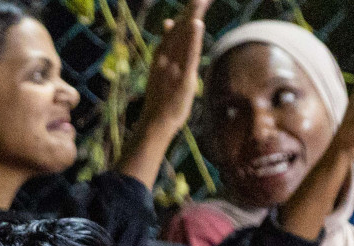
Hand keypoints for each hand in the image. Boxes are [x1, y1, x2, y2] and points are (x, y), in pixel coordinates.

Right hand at [138, 0, 208, 136]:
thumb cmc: (160, 104)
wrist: (154, 125)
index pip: (174, 34)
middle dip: (190, 11)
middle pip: (180, 31)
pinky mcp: (182, 78)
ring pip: (184, 39)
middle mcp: (166, 60)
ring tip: (200, 1)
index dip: (183, 18)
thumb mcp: (161, 76)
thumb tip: (167, 33)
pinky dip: (192, 39)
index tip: (193, 4)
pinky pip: (189, 55)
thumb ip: (166, 56)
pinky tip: (196, 24)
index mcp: (162, 59)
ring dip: (192, 18)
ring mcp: (173, 68)